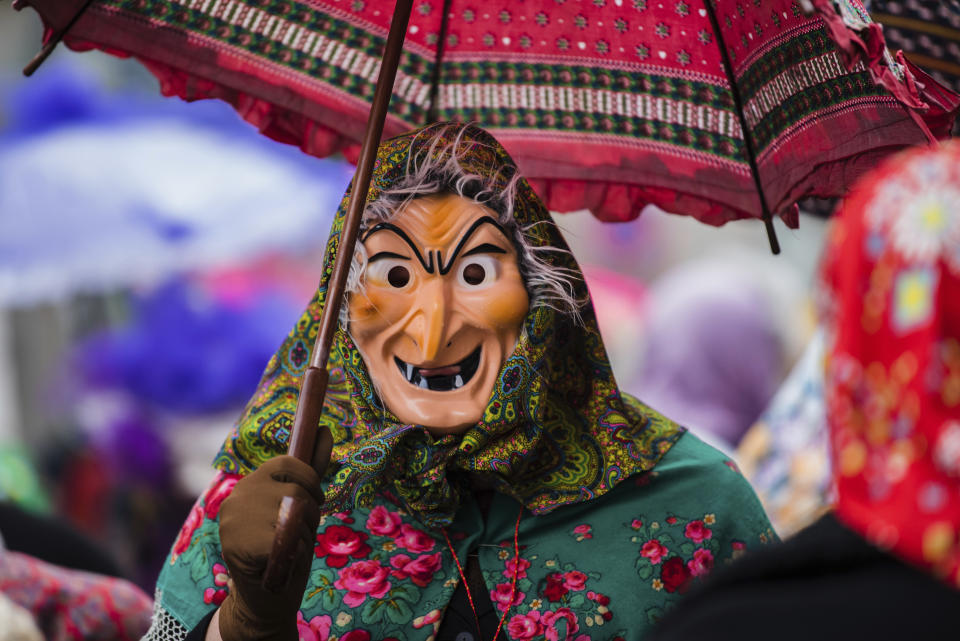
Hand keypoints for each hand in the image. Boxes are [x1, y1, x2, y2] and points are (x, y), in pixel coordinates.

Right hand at [217, 455, 322, 640]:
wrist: (266, 598)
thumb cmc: (286, 548)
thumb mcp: (301, 504)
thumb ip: (311, 469)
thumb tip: (324, 428)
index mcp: (249, 485)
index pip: (287, 462)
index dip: (309, 481)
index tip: (314, 501)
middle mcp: (237, 497)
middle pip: (297, 488)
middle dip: (309, 514)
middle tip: (294, 535)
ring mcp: (235, 519)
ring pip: (296, 512)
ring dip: (303, 535)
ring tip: (287, 549)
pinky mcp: (241, 542)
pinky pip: (290, 536)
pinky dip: (294, 552)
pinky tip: (281, 562)